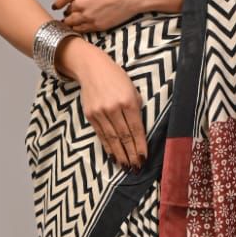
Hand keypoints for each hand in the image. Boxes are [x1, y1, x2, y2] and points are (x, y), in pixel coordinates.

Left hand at [52, 0, 142, 32]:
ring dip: (70, 23)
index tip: (56, 6)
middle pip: (67, 11)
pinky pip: (82, 30)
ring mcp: (87, 15)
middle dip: (67, 13)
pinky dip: (79, 29)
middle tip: (66, 15)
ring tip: (69, 24)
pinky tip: (78, 28)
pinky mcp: (96, 25)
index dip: (58, 3)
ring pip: (72, 23)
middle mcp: (79, 2)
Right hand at [76, 51, 147, 171]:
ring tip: (126, 167)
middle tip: (136, 168)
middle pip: (124, 137)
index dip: (140, 146)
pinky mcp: (90, 115)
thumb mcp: (132, 90)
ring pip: (112, 139)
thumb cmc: (117, 78)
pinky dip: (108, 148)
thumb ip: (136, 109)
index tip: (144, 159)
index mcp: (128, 101)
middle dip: (131, 154)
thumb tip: (139, 132)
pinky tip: (113, 157)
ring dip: (120, 155)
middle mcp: (114, 108)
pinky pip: (101, 135)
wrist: (92, 68)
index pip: (136, 129)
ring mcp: (100, 112)